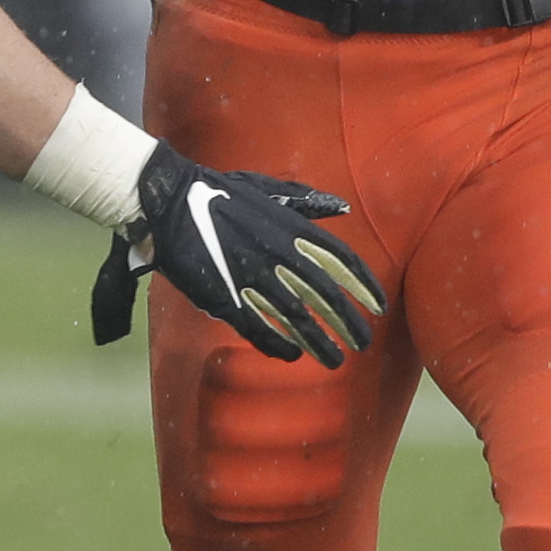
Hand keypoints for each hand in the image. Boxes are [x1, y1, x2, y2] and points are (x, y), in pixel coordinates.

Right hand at [94, 146, 384, 364]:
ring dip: (320, 342)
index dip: (364, 285)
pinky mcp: (226, 298)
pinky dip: (278, 345)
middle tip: (363, 342)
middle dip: (348, 322)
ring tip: (336, 360)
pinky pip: (259, 329)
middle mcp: (279, 255)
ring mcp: (253, 278)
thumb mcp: (269, 189)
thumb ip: (306, 201)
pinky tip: (292, 357)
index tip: (380, 306)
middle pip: (325, 296)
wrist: (170, 201)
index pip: (341, 260)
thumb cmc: (220, 192)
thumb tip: (341, 208)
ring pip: (297, 319)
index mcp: (292, 228)